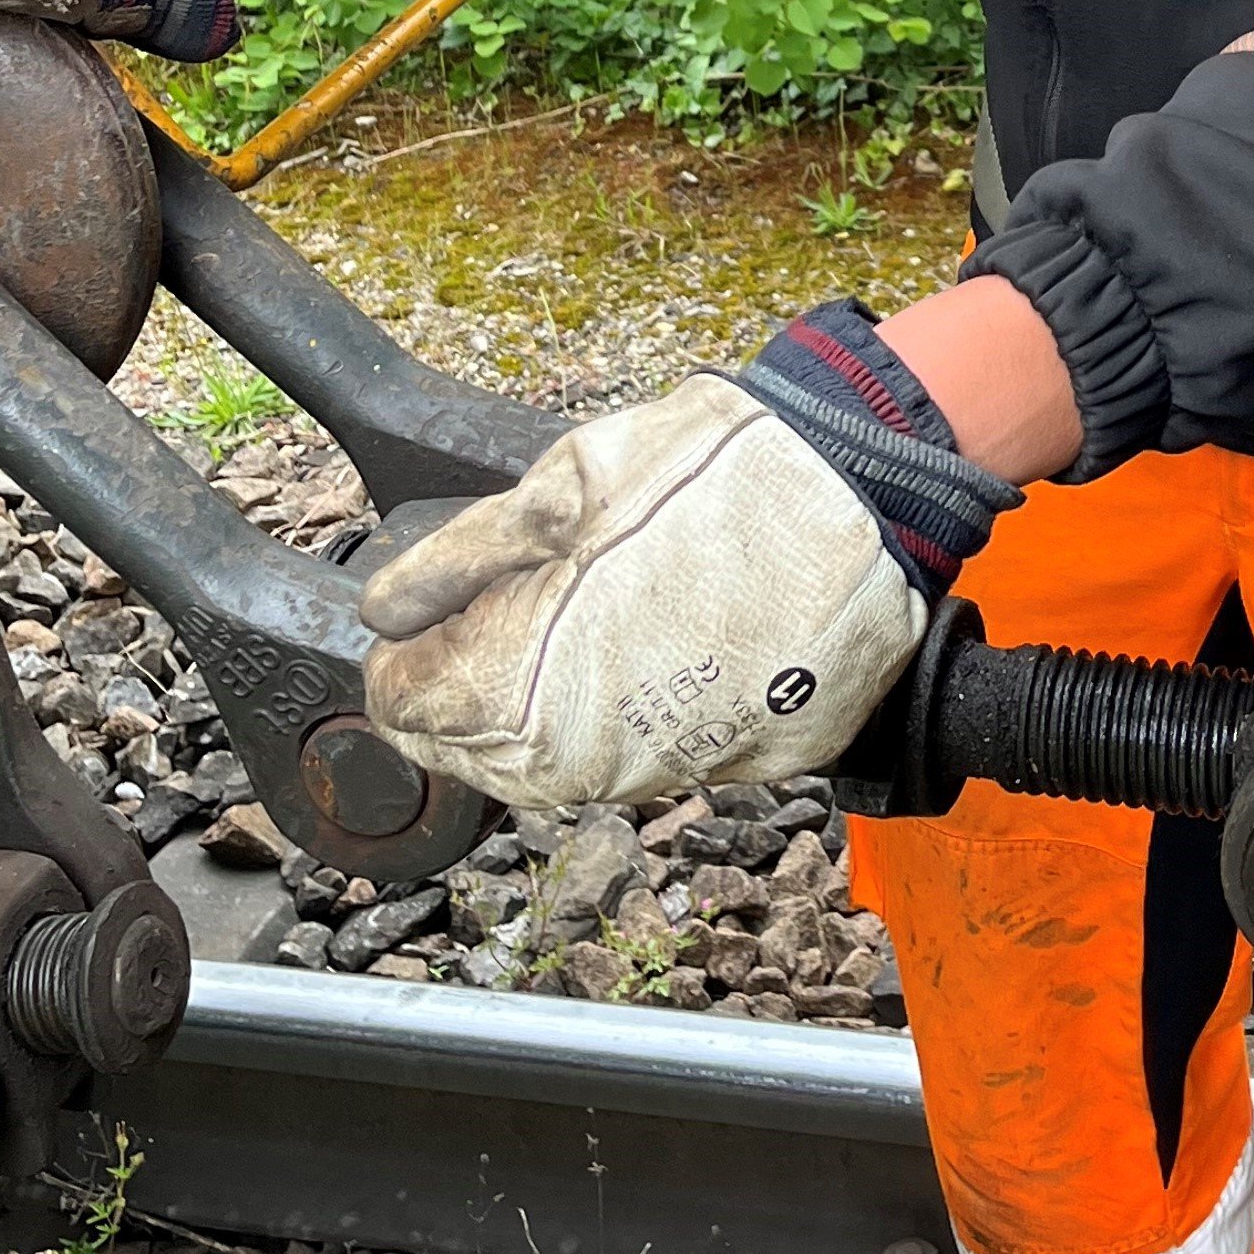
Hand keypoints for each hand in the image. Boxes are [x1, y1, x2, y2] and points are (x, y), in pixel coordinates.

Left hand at [358, 378, 926, 811]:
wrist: (866, 503)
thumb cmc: (719, 480)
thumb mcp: (565, 483)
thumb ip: (462, 555)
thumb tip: (387, 607)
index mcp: (518, 693)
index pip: (407, 708)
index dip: (406, 650)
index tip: (427, 610)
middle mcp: (578, 760)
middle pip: (469, 754)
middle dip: (463, 687)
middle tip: (498, 607)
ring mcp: (654, 773)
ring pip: (552, 766)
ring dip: (535, 707)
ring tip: (569, 623)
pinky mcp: (724, 769)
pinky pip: (634, 758)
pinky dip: (614, 714)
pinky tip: (636, 648)